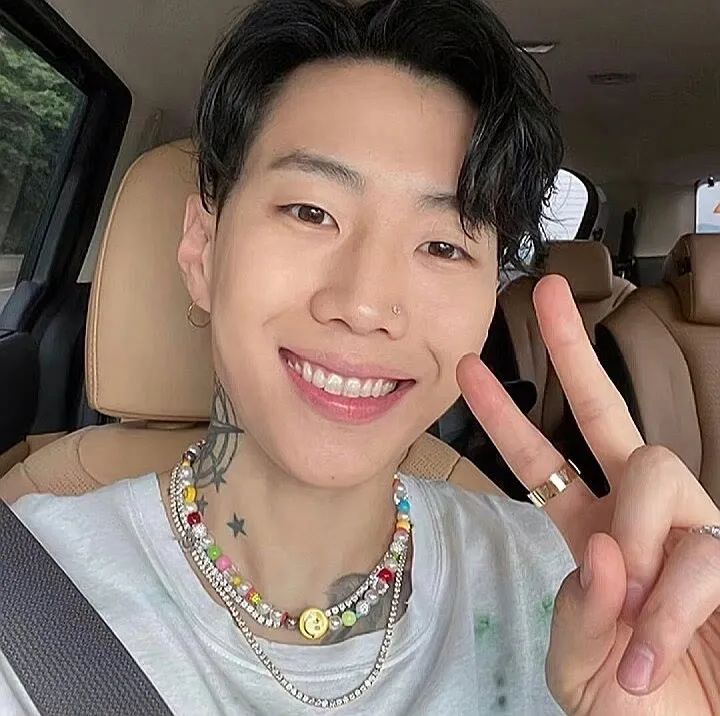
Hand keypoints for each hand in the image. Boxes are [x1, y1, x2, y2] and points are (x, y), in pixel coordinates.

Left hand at [457, 275, 719, 714]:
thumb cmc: (627, 703)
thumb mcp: (578, 656)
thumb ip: (580, 606)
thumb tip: (607, 550)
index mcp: (590, 530)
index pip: (541, 459)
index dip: (506, 414)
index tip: (469, 366)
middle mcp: (639, 516)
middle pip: (609, 415)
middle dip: (576, 350)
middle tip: (551, 291)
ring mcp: (688, 529)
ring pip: (654, 472)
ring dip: (636, 539)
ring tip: (634, 617)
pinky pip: (697, 554)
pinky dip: (665, 611)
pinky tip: (651, 655)